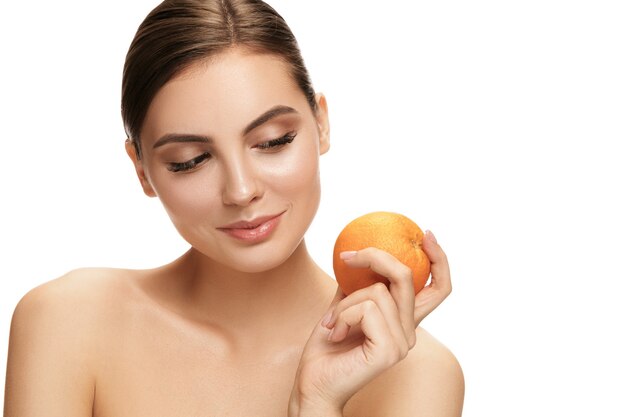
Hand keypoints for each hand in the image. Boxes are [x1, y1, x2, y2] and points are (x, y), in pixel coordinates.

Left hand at [288, 230, 451, 413]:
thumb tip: (357, 253)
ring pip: (377, 291)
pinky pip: (367, 307)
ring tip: (332, 323)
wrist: (313, 384)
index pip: (438, 288)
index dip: (439, 259)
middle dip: (375, 257)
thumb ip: (356, 285)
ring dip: (344, 302)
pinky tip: (335, 332)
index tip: (426, 234)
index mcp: (404, 321)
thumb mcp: (343, 307)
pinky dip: (343, 314)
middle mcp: (410, 331)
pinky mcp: (390, 349)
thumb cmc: (326, 349)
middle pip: (407, 276)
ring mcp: (403, 342)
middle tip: (348, 256)